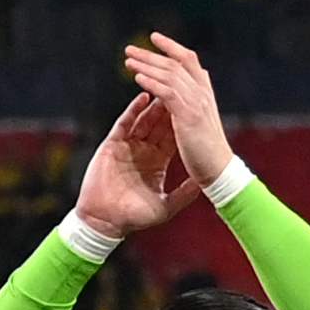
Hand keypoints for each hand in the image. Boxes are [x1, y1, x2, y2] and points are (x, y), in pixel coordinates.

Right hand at [72, 91, 195, 241]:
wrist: (104, 222)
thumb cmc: (133, 218)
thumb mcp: (166, 206)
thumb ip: (185, 193)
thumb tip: (206, 182)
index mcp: (158, 161)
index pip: (174, 135)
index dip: (185, 122)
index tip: (198, 107)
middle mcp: (144, 151)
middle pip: (161, 123)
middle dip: (172, 107)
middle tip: (184, 89)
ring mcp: (127, 147)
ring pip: (144, 119)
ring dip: (156, 104)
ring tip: (167, 87)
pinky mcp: (112, 146)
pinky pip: (125, 123)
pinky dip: (134, 110)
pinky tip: (144, 97)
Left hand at [123, 31, 236, 193]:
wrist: (219, 169)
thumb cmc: (206, 152)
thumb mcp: (197, 124)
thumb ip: (189, 107)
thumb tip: (175, 99)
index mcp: (204, 93)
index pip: (188, 62)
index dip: (172, 48)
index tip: (154, 39)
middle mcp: (202, 93)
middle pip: (176, 64)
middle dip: (152, 54)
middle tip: (130, 48)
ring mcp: (196, 102)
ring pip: (170, 75)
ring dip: (147, 65)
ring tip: (127, 60)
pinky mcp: (187, 115)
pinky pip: (167, 93)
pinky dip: (152, 82)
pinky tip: (137, 77)